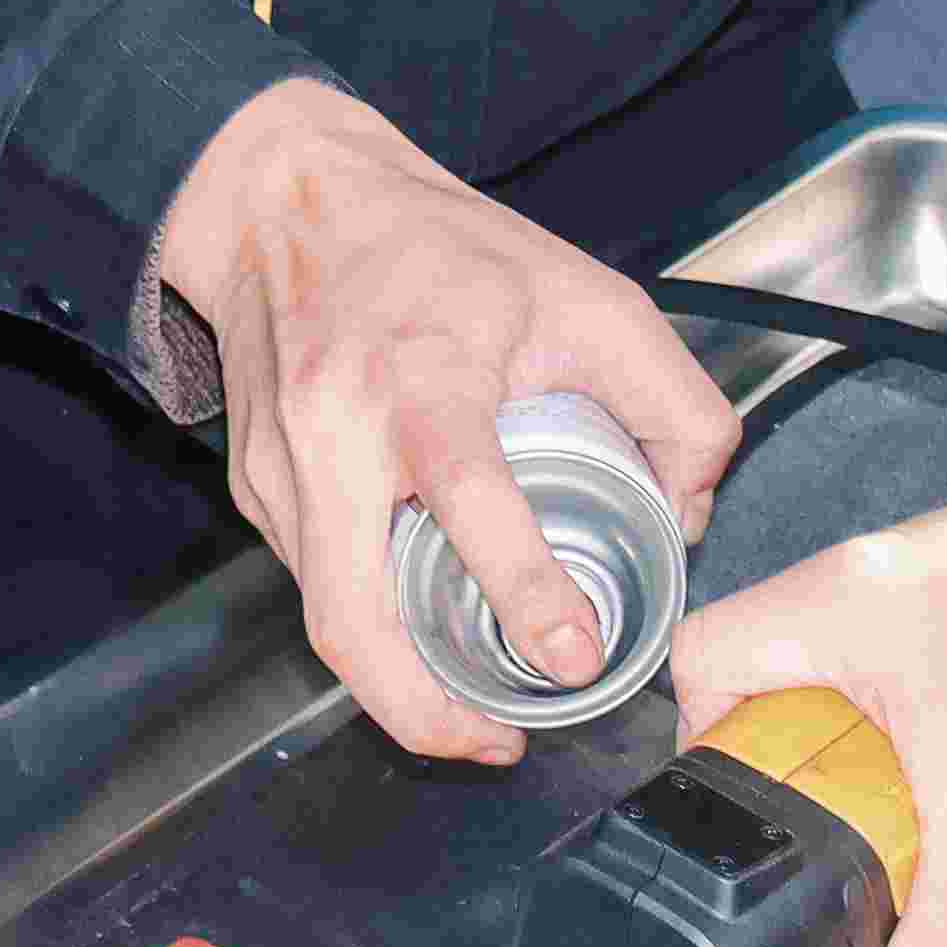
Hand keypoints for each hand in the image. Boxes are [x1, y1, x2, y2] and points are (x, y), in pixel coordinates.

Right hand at [150, 79, 748, 764]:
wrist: (289, 200)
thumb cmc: (440, 249)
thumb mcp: (588, 295)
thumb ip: (672, 402)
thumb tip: (690, 519)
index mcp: (422, 373)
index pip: (465, 490)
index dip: (521, 584)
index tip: (572, 658)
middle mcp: (333, 430)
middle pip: (351, 614)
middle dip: (424, 711)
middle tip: (499, 746)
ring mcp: (280, 468)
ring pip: (324, 621)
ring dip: (396, 691)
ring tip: (472, 720)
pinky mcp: (256, 488)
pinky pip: (313, 584)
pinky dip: (369, 631)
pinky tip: (420, 639)